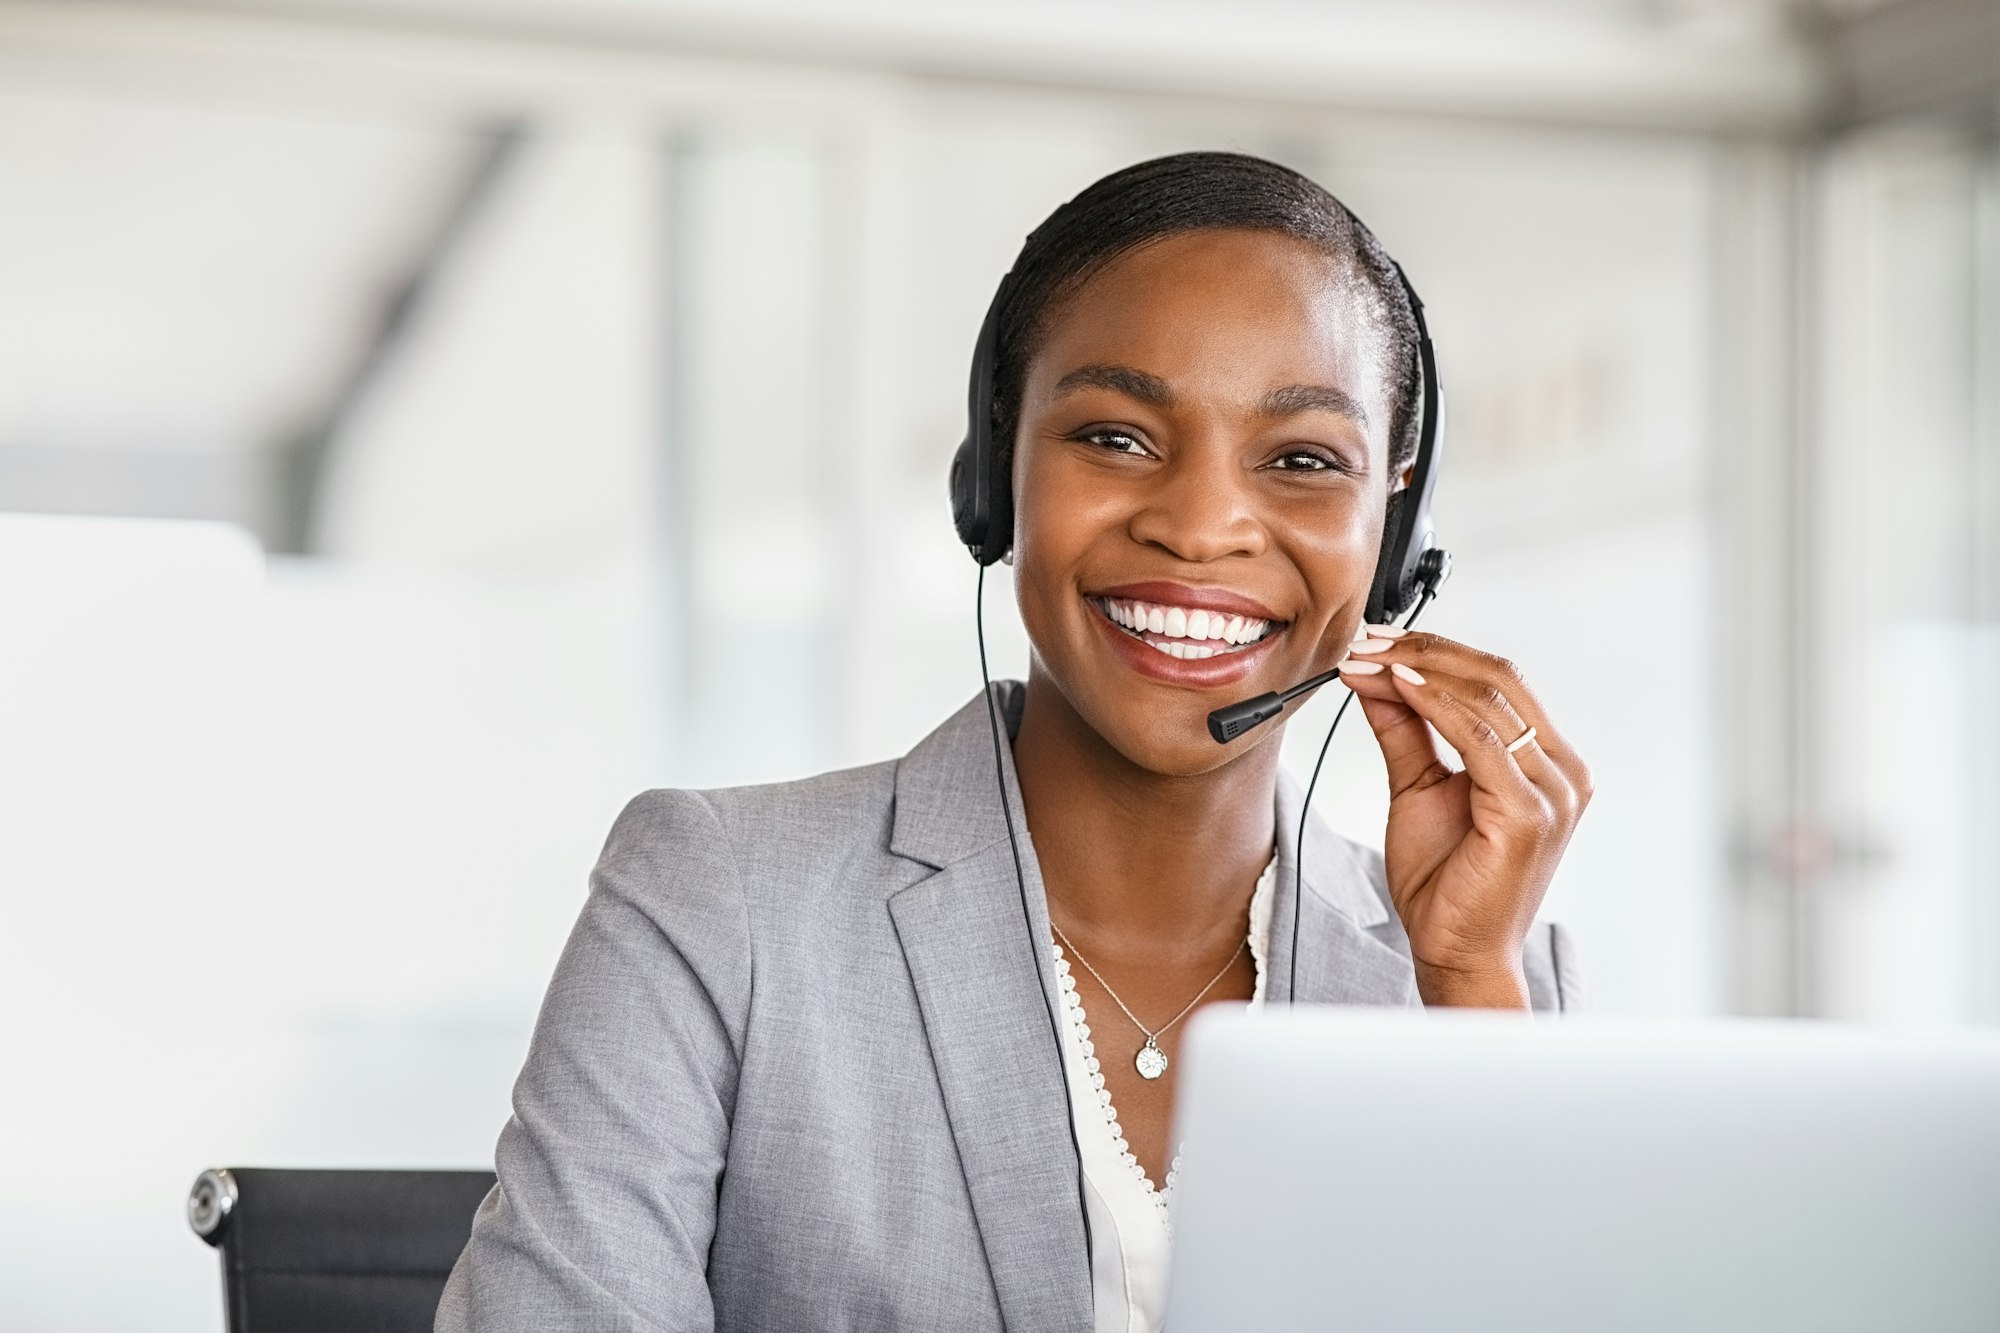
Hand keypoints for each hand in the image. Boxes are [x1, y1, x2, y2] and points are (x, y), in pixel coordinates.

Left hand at [1336, 626, 1590, 1008]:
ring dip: (1420, 672)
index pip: (1498, 681)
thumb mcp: (1418, 788)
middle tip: (1368, 642)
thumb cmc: (1447, 882)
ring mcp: (1554, 792)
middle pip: (1498, 679)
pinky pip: (1480, 740)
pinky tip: (1398, 689)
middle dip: (1425, 652)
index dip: (1437, 651)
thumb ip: (1406, 732)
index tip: (1377, 642)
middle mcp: (1562, 771)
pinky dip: (1435, 706)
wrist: (1456, 952)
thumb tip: (1378, 677)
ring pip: (1489, 700)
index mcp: (1548, 761)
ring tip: (1369, 661)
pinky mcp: (1530, 815)